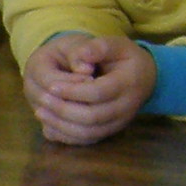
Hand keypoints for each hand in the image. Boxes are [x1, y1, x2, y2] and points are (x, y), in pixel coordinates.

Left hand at [23, 34, 153, 145]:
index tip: (51, 86)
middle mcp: (126, 107)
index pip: (98, 93)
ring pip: (87, 133)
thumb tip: (82, 54)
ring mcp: (119, 122)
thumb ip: (98, 47)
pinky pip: (87, 140)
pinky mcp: (110, 131)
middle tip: (42, 99)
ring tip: (40, 112)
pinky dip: (65, 136)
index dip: (72, 91)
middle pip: (91, 117)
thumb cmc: (125, 58)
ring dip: (60, 125)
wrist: (146, 77)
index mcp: (128, 83)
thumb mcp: (116, 45)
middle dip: (63, 109)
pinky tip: (48, 125)